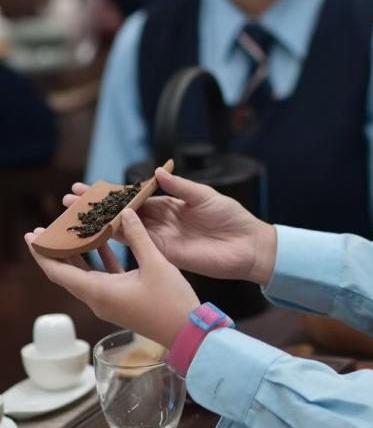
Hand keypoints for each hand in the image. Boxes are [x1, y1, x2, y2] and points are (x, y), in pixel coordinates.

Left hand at [25, 208, 198, 348]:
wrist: (187, 332)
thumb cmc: (171, 303)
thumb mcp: (156, 264)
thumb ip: (137, 237)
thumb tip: (123, 212)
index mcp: (100, 292)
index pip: (59, 272)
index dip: (42, 254)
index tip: (31, 236)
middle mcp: (98, 299)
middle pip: (67, 274)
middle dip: (55, 251)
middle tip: (46, 229)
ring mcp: (109, 302)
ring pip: (83, 276)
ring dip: (75, 255)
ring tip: (70, 233)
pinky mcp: (121, 301)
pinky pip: (101, 279)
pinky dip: (97, 262)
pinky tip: (101, 244)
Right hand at [62, 167, 277, 283]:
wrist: (247, 245)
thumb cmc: (231, 217)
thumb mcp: (204, 196)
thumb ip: (179, 187)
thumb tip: (156, 173)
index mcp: (169, 204)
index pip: (134, 197)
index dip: (112, 192)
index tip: (88, 186)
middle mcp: (160, 221)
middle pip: (122, 213)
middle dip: (96, 207)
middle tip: (69, 199)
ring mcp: (160, 239)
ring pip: (124, 230)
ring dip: (100, 223)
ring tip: (75, 217)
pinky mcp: (165, 254)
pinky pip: (138, 246)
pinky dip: (118, 240)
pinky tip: (97, 235)